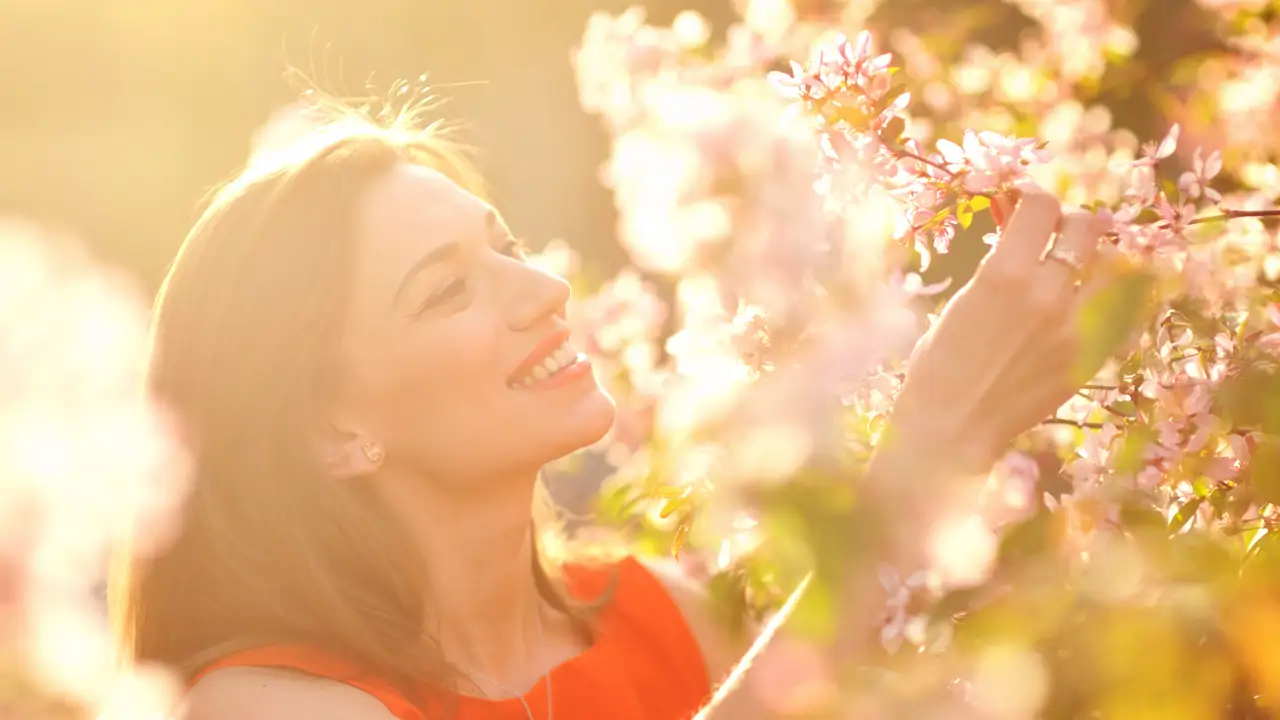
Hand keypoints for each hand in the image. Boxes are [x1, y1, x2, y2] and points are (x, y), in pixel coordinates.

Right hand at [884, 189, 1139, 475]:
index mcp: (1004, 274)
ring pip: (1113, 266)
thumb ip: (999, 267)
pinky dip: (1108, 301)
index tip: (1025, 204)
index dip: (1033, 198)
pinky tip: (1088, 305)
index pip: (1042, 205)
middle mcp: (1047, 294)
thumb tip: (1019, 235)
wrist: (951, 427)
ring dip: (1096, 259)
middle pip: (1086, 227)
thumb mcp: (961, 301)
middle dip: (1069, 223)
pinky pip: (1118, 313)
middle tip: (1056, 234)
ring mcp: (1075, 328)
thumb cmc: (938, 364)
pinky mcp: (1089, 358)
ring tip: (1079, 267)